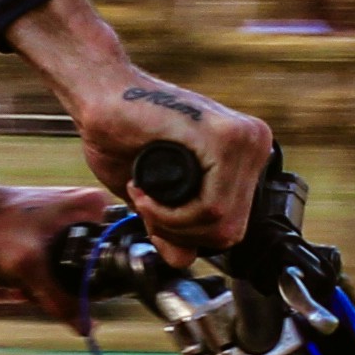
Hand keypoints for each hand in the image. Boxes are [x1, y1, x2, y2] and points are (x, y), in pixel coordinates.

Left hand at [0, 179, 116, 318]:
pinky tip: (11, 271)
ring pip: (66, 270)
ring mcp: (68, 218)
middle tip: (27, 281)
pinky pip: (52, 263)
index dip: (87, 284)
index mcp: (94, 207)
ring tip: (14, 274)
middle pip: (87, 267)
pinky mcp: (51, 227)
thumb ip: (60, 301)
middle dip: (54, 283)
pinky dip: (32, 273)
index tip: (54, 285)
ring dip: (39, 282)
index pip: (110, 256)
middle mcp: (87, 209)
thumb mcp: (29, 268)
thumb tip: (87, 328)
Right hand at [1, 0, 275, 259]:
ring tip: (144, 196)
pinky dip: (171, 214)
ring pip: (222, 223)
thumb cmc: (122, 133)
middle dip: (182, 233)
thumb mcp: (154, 196)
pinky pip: (211, 208)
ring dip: (172, 223)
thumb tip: (183, 259)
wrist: (100, 94)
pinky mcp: (225, 139)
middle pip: (231, 231)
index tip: (155, 213)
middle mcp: (254, 144)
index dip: (190, 234)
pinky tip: (145, 191)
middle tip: (147, 207)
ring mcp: (245, 140)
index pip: (234, 224)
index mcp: (245, 155)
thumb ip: (173, 227)